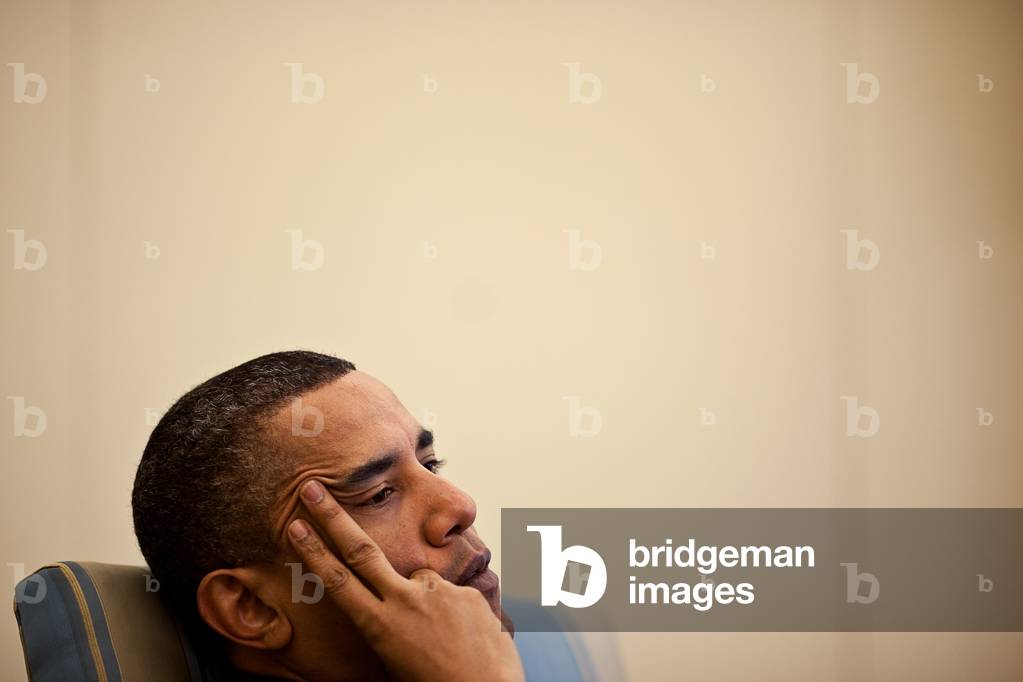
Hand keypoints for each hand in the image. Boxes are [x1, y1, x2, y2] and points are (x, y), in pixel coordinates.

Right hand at [287, 480, 524, 681]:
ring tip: (445, 639)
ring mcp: (436, 593)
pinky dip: (455, 611)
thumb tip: (390, 606)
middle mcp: (404, 602)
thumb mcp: (397, 661)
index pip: (337, 581)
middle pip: (360, 550)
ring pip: (421, 581)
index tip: (295, 524)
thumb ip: (391, 624)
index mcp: (380, 625)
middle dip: (333, 516)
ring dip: (426, 601)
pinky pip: (453, 595)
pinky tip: (466, 637)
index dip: (313, 551)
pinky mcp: (466, 591)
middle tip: (313, 486)